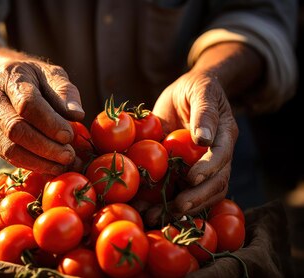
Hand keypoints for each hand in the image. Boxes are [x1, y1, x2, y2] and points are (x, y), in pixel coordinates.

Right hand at [0, 60, 84, 174]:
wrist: (6, 83)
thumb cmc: (35, 79)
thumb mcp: (53, 75)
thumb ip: (65, 92)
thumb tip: (77, 115)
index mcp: (10, 77)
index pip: (27, 104)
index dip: (49, 123)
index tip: (68, 136)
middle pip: (15, 129)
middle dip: (45, 146)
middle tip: (69, 156)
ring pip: (9, 148)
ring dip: (39, 161)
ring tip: (64, 165)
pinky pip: (9, 157)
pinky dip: (32, 165)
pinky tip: (52, 167)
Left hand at [146, 70, 238, 225]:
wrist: (188, 93)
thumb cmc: (196, 88)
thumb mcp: (201, 91)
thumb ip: (204, 112)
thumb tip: (203, 138)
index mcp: (224, 137)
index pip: (221, 158)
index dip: (208, 170)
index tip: (191, 179)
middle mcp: (217, 158)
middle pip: (214, 185)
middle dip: (195, 199)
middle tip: (175, 208)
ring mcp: (201, 169)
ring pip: (198, 196)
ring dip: (177, 210)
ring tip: (154, 218)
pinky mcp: (183, 174)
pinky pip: (176, 193)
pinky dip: (162, 205)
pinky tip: (144, 212)